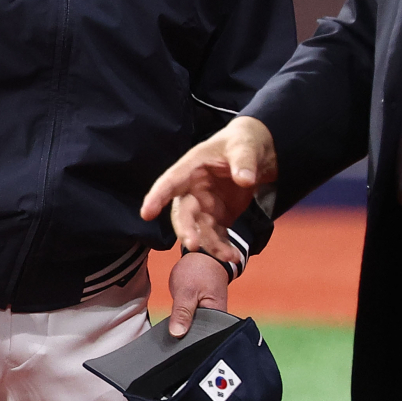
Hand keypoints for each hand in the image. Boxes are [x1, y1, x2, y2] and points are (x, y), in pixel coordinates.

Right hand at [140, 116, 276, 262]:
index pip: (170, 181)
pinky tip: (234, 256)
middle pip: (183, 213)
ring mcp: (204, 205)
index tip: (146, 213)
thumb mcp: (245, 147)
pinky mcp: (217, 217)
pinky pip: (216, 236)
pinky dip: (223, 248)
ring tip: (229, 257)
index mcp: (192, 167)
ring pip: (199, 230)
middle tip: (193, 245)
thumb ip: (244, 162)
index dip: (157, 197)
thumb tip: (244, 179)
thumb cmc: (242, 143)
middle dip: (186, 229)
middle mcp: (193, 189)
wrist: (255, 155)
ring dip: (211, 245)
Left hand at [167, 252, 228, 337]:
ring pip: (195, 330)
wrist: (203, 256)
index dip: (188, 342)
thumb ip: (182, 313)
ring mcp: (211, 317)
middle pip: (200, 336)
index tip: (175, 343)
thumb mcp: (186, 291)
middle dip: (185, 337)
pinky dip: (185, 323)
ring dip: (184, 329)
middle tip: (172, 333)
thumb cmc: (198, 270)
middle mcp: (218, 320)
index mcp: (219, 316)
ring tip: (175, 328)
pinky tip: (177, 322)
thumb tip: (177, 334)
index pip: (204, 338)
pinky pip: (194, 324)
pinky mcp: (204, 314)